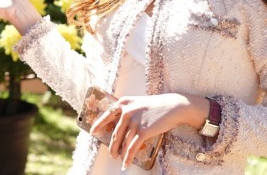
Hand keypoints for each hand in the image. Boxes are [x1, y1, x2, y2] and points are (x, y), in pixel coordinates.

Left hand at [90, 93, 207, 169]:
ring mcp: (134, 121)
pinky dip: (128, 157)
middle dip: (112, 146)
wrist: (173, 106)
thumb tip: (118, 126)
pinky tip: (126, 163)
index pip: (106, 115)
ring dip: (120, 153)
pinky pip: (131, 147)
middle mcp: (126, 111)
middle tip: (111, 153)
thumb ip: (127, 111)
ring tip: (119, 159)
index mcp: (123, 102)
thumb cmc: (156, 105)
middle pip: (115, 133)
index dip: (98, 125)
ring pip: (122, 142)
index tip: (92, 132)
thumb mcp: (137, 103)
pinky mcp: (143, 131)